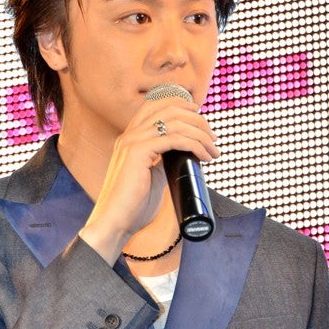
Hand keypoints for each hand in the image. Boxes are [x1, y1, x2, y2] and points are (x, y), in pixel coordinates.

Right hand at [79, 97, 219, 264]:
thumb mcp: (152, 177)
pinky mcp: (137, 152)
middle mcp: (130, 134)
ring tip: (213, 149)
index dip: (182, 106)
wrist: (115, 223)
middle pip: (169, 108)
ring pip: (175, 121)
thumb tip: (184, 156)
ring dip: (200, 133)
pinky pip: (174, 139)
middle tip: (213, 138)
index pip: (157, 105)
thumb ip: (163, 162)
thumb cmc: (133, 206)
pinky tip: (204, 156)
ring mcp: (132, 141)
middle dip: (197, 119)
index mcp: (131, 137)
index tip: (202, 122)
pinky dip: (194, 144)